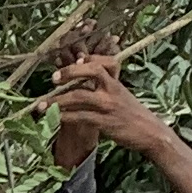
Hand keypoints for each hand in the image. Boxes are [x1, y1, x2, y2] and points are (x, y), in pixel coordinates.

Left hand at [52, 55, 173, 165]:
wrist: (150, 133)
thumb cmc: (133, 115)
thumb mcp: (122, 95)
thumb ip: (105, 87)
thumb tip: (82, 82)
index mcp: (116, 82)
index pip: (103, 62)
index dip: (88, 59)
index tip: (76, 59)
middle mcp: (113, 90)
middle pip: (91, 71)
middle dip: (69, 72)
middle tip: (53, 78)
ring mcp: (109, 106)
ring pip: (79, 96)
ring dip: (57, 100)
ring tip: (40, 105)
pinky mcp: (105, 122)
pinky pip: (80, 116)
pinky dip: (65, 116)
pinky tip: (54, 118)